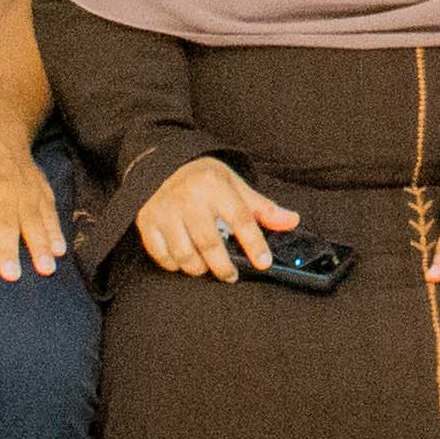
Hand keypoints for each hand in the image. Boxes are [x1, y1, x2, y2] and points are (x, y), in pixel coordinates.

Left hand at [0, 129, 67, 282]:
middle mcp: (0, 195)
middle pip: (5, 226)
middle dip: (9, 251)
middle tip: (13, 276)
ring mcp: (24, 194)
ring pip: (32, 223)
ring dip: (39, 247)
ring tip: (45, 269)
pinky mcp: (41, 192)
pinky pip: (50, 214)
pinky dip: (56, 232)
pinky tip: (59, 250)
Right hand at [135, 156, 302, 284]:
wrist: (162, 162)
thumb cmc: (204, 178)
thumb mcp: (235, 185)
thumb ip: (262, 208)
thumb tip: (293, 221)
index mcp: (216, 186)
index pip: (240, 218)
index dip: (254, 243)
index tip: (263, 263)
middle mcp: (189, 198)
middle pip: (209, 242)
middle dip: (223, 266)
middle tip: (231, 276)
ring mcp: (165, 210)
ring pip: (184, 253)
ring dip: (198, 268)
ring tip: (207, 268)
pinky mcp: (147, 221)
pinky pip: (161, 255)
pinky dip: (174, 264)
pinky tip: (184, 261)